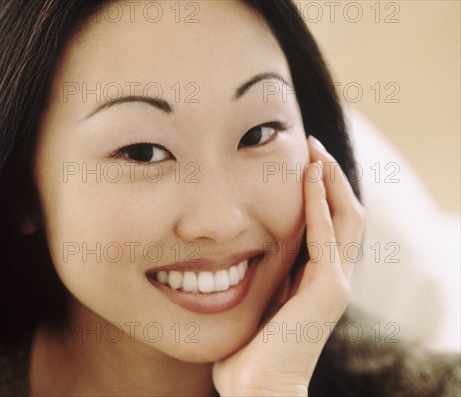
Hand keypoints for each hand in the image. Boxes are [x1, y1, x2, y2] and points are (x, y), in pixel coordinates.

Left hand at [212, 136, 364, 395]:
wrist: (259, 389)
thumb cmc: (250, 350)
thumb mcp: (258, 301)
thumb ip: (262, 278)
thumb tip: (238, 256)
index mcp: (315, 278)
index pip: (328, 223)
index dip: (318, 191)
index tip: (298, 162)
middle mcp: (332, 276)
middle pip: (344, 214)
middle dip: (329, 178)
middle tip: (309, 146)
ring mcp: (334, 283)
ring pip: (345, 218)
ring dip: (329, 182)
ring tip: (313, 152)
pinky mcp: (328, 290)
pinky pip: (325, 237)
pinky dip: (319, 204)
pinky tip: (309, 178)